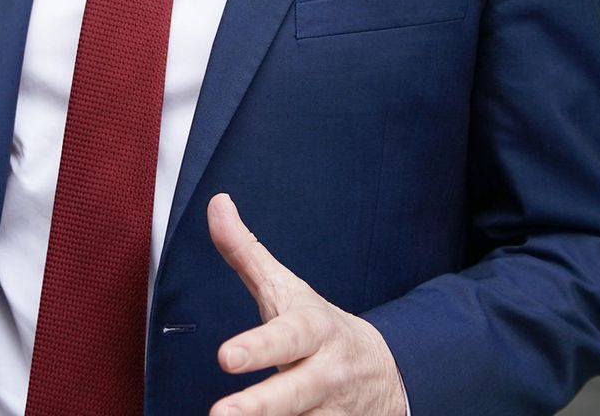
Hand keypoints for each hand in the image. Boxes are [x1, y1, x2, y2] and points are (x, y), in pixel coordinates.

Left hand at [208, 193, 407, 415]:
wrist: (382, 372)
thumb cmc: (317, 327)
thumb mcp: (286, 288)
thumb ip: (246, 252)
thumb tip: (216, 204)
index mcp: (312, 331)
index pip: (286, 338)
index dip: (258, 348)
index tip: (226, 357)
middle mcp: (324, 374)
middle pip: (292, 392)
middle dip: (258, 407)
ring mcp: (328, 411)